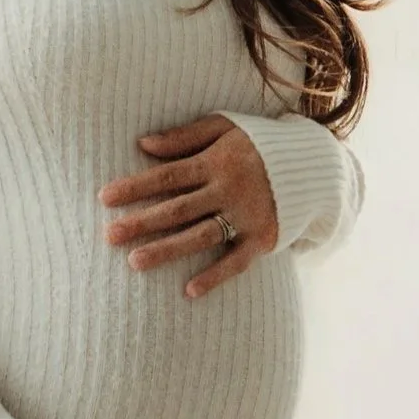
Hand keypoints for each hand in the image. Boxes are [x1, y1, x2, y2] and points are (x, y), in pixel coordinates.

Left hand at [99, 114, 278, 299]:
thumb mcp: (226, 126)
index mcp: (216, 161)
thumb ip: (185, 135)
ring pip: (200, 236)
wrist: (314, 165)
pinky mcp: (263, 239)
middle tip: (108, 236)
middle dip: (141, 222)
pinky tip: (188, 291)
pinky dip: (214, 277)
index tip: (104, 198)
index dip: (135, 186)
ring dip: (167, 250)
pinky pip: (236, 262)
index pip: (167, 176)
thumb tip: (143, 143)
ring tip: (135, 262)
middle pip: (178, 209)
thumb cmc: (260, 144)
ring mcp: (246, 216)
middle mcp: (229, 190)